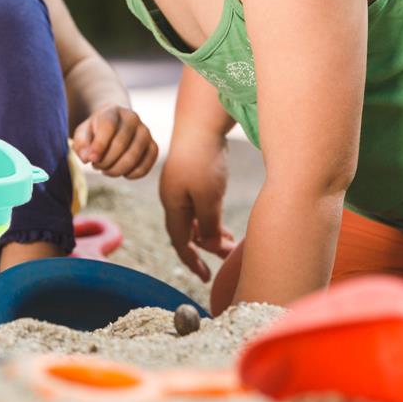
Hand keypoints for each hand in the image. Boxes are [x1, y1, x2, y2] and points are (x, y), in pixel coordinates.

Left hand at [72, 105, 157, 178]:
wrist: (115, 124)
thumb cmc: (96, 131)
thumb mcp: (83, 133)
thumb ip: (81, 144)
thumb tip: (88, 158)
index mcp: (113, 111)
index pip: (108, 127)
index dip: (99, 146)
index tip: (90, 160)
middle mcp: (132, 119)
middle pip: (120, 145)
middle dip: (105, 162)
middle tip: (96, 166)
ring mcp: (145, 132)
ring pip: (133, 157)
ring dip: (116, 170)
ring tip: (106, 170)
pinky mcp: (153, 146)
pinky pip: (145, 166)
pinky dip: (132, 175)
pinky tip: (122, 173)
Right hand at [159, 132, 235, 281]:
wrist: (201, 125)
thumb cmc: (204, 160)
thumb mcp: (209, 198)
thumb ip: (209, 225)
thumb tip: (210, 246)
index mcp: (172, 205)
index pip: (180, 242)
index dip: (192, 261)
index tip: (206, 277)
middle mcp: (173, 198)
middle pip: (187, 232)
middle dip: (206, 248)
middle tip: (227, 257)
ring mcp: (181, 187)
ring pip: (194, 219)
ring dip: (211, 233)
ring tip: (230, 241)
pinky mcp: (192, 177)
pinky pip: (198, 206)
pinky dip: (211, 218)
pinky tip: (224, 223)